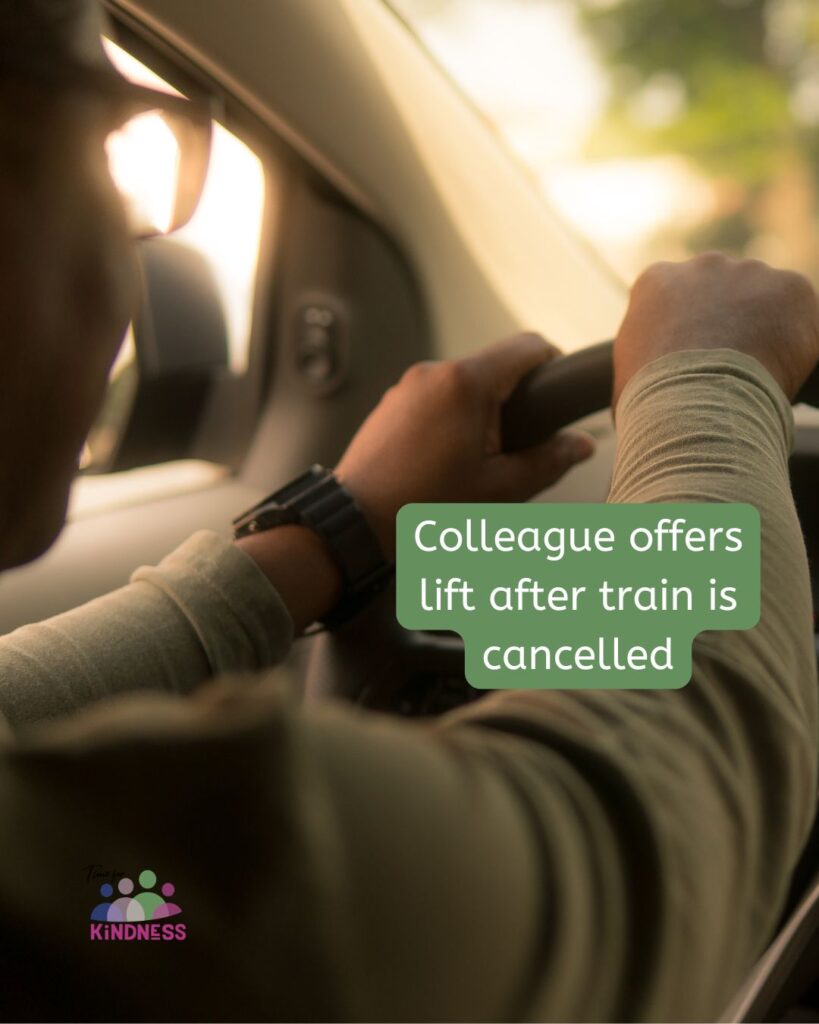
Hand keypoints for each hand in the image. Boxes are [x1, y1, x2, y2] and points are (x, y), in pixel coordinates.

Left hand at [337, 333, 594, 555]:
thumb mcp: (499, 489)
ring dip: (481, 412)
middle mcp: (434, 373)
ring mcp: (407, 386)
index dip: (553, 364)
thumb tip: (580, 445)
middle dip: (514, 400)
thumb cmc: (424, 507)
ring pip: (463, 384)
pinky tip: (446, 461)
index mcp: (466, 384)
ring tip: (478, 461)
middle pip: (494, 366)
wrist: (356, 522)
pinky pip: (435, 398)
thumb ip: (548, 461)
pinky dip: (451, 419)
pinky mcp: (391, 403)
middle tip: (519, 445)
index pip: (528, 346)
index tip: (559, 392)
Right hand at [613, 253, 818, 407]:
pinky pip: (800, 314)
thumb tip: (642, 385)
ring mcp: (749, 273)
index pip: (679, 298)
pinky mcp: (791, 288)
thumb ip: (641, 359)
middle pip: (724, 290)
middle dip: (729, 321)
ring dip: (765, 329)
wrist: (692, 409)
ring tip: (756, 374)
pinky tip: (780, 371)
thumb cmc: (650, 405)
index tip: (695, 358)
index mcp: (656, 281)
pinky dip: (797, 341)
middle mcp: (702, 265)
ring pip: (765, 299)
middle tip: (730, 366)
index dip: (690, 330)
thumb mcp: (624, 377)